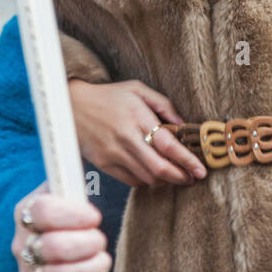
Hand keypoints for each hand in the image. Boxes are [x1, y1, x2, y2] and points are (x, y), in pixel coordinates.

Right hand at [12, 182, 111, 271]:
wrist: (46, 236)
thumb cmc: (63, 212)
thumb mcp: (63, 191)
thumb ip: (71, 183)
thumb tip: (85, 173)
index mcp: (26, 212)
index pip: (44, 212)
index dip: (73, 215)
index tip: (93, 216)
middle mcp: (22, 244)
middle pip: (54, 248)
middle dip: (87, 244)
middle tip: (100, 239)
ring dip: (89, 269)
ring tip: (103, 260)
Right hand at [68, 78, 205, 187]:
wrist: (70, 106)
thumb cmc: (109, 96)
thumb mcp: (137, 89)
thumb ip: (163, 104)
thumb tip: (184, 125)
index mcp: (137, 116)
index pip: (168, 144)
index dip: (187, 160)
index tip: (201, 169)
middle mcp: (126, 137)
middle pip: (160, 168)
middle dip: (181, 177)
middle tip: (193, 178)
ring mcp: (114, 153)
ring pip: (147, 178)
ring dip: (166, 181)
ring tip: (178, 177)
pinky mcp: (105, 165)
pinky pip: (132, 181)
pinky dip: (147, 182)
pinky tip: (155, 176)